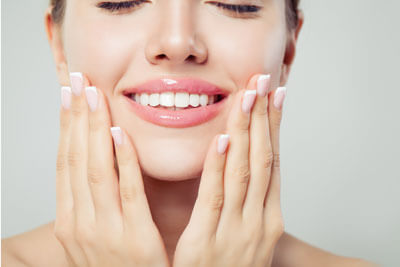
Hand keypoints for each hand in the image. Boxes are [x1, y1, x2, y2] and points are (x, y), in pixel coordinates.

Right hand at [54, 73, 169, 266]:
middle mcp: (81, 224)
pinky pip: (127, 193)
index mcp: (70, 221)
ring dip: (93, 130)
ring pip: (96, 170)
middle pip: (76, 160)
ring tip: (94, 96)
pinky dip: (122, 162)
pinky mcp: (134, 239)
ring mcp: (105, 232)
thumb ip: (94, 201)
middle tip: (79, 82)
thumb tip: (98, 161)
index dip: (66, 127)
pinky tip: (119, 134)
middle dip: (76, 118)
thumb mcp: (95, 234)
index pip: (65, 163)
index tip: (70, 96)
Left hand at [173, 74, 284, 266]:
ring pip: (244, 172)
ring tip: (248, 95)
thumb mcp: (246, 237)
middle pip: (263, 160)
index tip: (275, 95)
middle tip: (263, 81)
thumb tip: (239, 169)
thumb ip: (244, 204)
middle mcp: (257, 220)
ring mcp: (235, 231)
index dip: (274, 126)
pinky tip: (224, 138)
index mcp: (267, 218)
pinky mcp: (207, 243)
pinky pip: (214, 198)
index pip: (273, 162)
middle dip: (264, 118)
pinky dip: (220, 167)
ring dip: (247, 131)